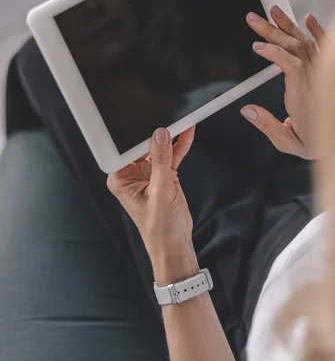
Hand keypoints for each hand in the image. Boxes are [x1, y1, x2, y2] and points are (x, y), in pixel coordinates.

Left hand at [107, 127, 195, 262]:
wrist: (175, 244)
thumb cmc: (160, 228)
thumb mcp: (160, 191)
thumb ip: (161, 160)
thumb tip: (160, 134)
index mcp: (121, 179)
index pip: (126, 149)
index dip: (137, 135)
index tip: (148, 121)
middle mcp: (132, 174)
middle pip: (142, 146)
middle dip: (155, 132)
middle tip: (167, 116)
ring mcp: (149, 174)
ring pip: (159, 148)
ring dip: (170, 136)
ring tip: (181, 119)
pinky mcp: (164, 175)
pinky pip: (171, 156)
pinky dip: (179, 146)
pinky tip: (187, 132)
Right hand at [241, 5, 326, 158]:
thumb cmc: (314, 142)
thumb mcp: (287, 142)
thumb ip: (266, 125)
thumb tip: (246, 109)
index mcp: (303, 96)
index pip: (291, 65)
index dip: (274, 52)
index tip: (257, 46)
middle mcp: (315, 81)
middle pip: (295, 47)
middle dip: (272, 30)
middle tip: (253, 18)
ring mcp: (324, 74)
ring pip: (307, 43)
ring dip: (289, 25)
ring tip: (272, 11)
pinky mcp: (330, 71)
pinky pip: (327, 46)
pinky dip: (318, 30)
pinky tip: (308, 18)